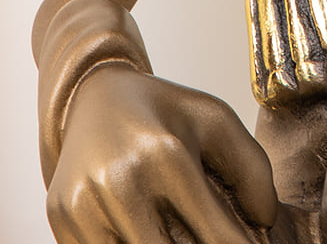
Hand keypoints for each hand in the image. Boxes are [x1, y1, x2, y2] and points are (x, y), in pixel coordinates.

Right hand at [46, 65, 276, 243]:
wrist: (93, 97)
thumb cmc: (161, 111)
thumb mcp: (215, 120)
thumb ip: (252, 168)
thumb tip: (264, 222)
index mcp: (167, 155)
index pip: (217, 237)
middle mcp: (121, 184)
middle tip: (218, 235)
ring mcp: (85, 209)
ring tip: (183, 230)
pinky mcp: (62, 223)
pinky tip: (153, 228)